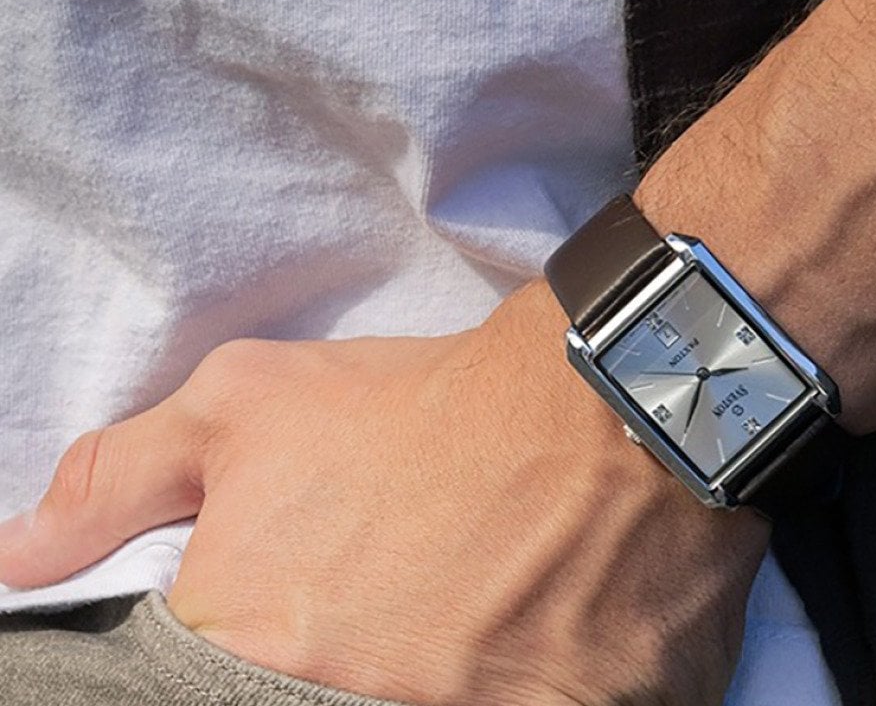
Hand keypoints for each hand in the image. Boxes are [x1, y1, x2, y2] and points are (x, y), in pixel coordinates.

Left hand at [0, 282, 768, 705]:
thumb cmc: (424, 411)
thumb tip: (23, 554)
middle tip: (411, 607)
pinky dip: (532, 683)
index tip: (314, 624)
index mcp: (262, 657)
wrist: (610, 406)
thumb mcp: (246, 406)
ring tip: (478, 612)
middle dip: (364, 660)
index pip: (212, 687)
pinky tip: (543, 632)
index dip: (268, 653)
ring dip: (451, 673)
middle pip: (332, 698)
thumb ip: (121, 480)